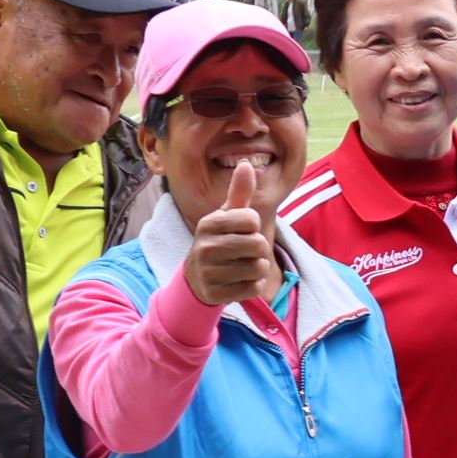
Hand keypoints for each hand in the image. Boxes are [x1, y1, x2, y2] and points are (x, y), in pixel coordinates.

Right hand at [185, 162, 281, 309]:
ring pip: (258, 268)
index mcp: (209, 223)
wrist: (197, 277)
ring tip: (242, 265)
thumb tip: (247, 164)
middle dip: (259, 248)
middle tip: (244, 250)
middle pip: (258, 244)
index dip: (254, 225)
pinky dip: (253, 286)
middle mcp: (204, 247)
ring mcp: (208, 272)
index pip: (252, 219)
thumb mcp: (228, 215)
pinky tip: (239, 281)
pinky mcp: (215, 294)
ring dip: (257, 268)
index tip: (242, 229)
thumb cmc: (221, 239)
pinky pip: (253, 288)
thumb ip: (239, 192)